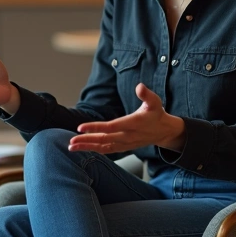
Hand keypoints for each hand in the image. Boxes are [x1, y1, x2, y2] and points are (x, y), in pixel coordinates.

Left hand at [69, 84, 185, 153]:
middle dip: (86, 140)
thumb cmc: (156, 114)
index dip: (95, 127)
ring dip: (87, 147)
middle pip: (104, 139)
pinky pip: (107, 150)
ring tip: (72, 147)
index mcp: (133, 124)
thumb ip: (146, 94)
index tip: (81, 127)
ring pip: (103, 147)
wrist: (164, 131)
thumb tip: (140, 86)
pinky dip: (94, 149)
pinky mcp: (123, 147)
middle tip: (71, 140)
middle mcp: (128, 136)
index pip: (111, 127)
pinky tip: (83, 148)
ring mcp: (125, 144)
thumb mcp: (155, 102)